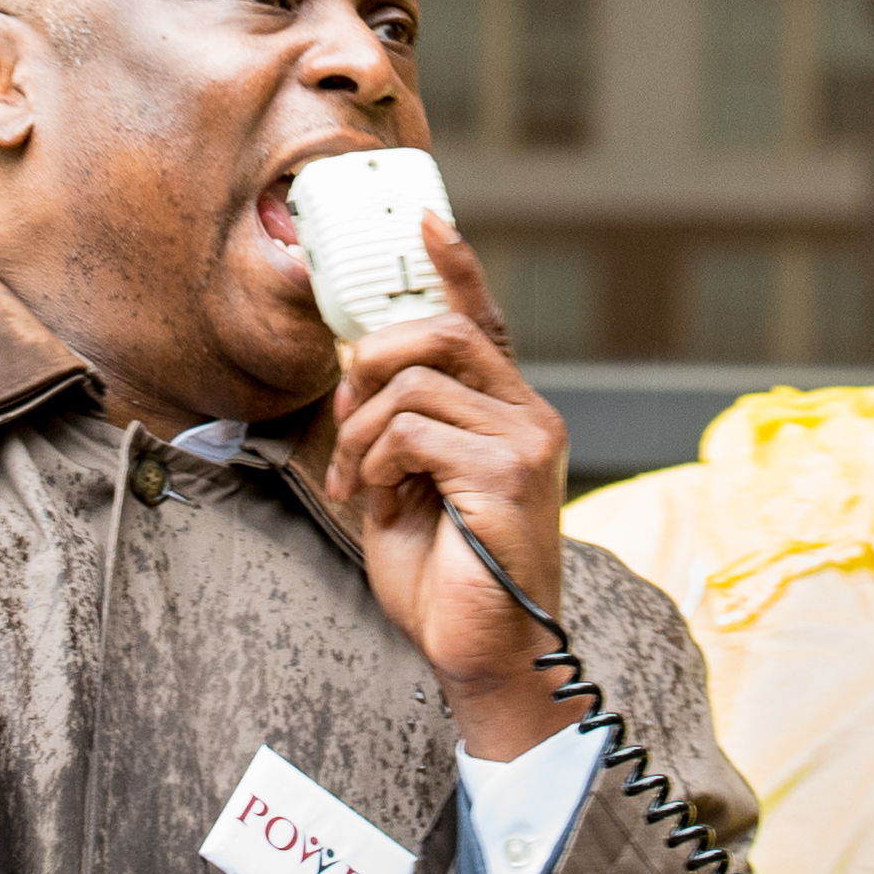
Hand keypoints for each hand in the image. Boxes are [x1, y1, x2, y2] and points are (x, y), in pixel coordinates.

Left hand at [319, 218, 578, 760]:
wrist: (480, 653)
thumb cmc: (446, 579)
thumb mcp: (408, 484)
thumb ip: (397, 426)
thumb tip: (358, 368)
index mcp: (507, 414)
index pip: (485, 321)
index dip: (456, 267)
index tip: (427, 221)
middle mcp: (528, 416)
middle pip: (442, 332)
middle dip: (372, 360)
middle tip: (344, 416)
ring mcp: (525, 440)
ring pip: (415, 381)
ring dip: (361, 432)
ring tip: (359, 482)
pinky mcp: (509, 470)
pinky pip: (412, 430)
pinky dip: (374, 461)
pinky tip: (380, 499)